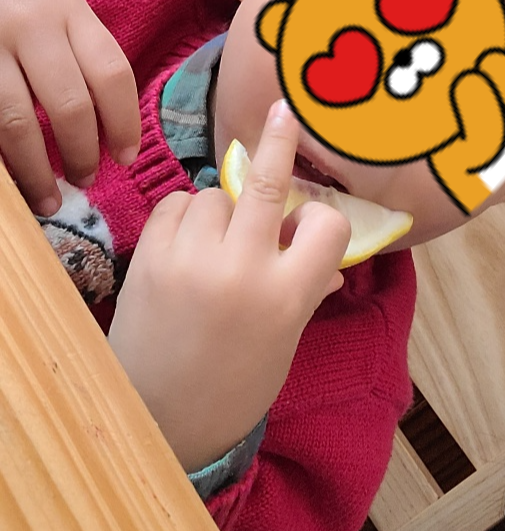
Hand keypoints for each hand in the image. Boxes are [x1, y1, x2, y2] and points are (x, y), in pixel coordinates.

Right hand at [0, 0, 139, 215]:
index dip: (124, 124)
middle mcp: (31, 25)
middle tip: (85, 180)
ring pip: (18, 121)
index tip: (125, 157)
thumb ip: (83, 53)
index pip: (111, 74)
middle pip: (70, 104)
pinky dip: (2, 154)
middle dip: (82, 153)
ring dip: (36, 170)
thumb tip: (106, 127)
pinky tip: (10, 177)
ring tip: (48, 199)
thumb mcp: (60, 3)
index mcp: (69, 11)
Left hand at [107, 99, 350, 472]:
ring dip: (225, 209)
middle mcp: (240, 270)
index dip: (323, 220)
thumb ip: (307, 288)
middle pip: (265, 183)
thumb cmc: (235, 387)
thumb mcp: (284, 342)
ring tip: (218, 244)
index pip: (326, 225)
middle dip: (279, 140)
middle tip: (284, 110)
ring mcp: (189, 259)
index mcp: (287, 297)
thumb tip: (330, 255)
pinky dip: (187, 215)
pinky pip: (177, 204)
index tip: (313, 224)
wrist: (158, 420)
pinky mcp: (148, 255)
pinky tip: (189, 243)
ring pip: (216, 194)